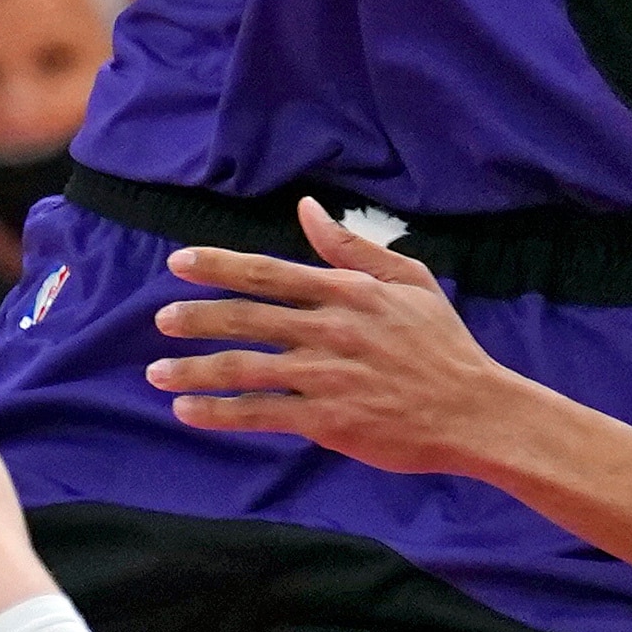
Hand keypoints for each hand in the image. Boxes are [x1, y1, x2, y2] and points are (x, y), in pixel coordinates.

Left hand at [145, 199, 523, 474]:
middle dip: (196, 318)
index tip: (179, 264)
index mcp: (347, 292)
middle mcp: (329, 329)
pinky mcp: (327, 419)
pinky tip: (189, 411)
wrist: (473, 410)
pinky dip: (220, 412)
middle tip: (160, 319)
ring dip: (194, 369)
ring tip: (158, 371)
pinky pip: (261, 413)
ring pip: (244, 368)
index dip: (219, 266)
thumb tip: (307, 211)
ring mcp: (326, 375)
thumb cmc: (443, 344)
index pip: (269, 273)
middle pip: (247, 318)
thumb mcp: (409, 280)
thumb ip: (353, 247)